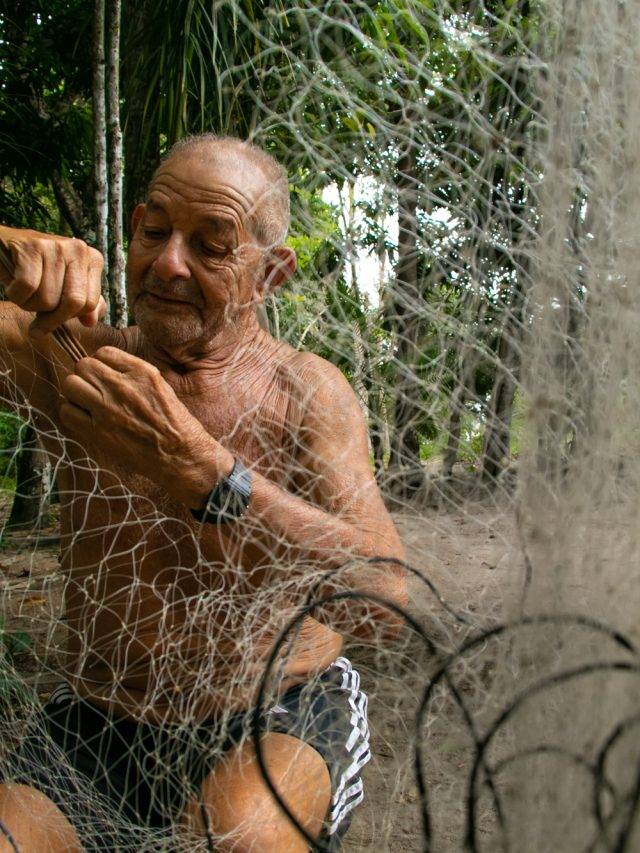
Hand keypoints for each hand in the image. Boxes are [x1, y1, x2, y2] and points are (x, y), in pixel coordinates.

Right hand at [0, 225, 106, 331]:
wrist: (3, 245)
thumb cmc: (37, 270)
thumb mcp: (64, 287)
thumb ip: (83, 305)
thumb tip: (90, 322)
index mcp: (93, 260)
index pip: (90, 304)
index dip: (68, 317)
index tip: (53, 319)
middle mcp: (79, 249)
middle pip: (73, 303)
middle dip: (51, 319)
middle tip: (37, 324)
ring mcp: (55, 246)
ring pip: (48, 299)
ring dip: (30, 305)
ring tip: (25, 293)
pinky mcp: (31, 247)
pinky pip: (27, 287)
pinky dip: (16, 295)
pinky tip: (13, 286)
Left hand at [59, 346, 233, 506]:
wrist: (180, 454)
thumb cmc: (173, 422)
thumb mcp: (160, 385)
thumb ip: (133, 373)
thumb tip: (105, 367)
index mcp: (141, 372)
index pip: (103, 352)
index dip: (102, 364)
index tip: (105, 375)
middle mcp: (122, 386)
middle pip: (83, 366)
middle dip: (86, 376)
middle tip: (94, 389)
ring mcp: (107, 409)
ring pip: (70, 384)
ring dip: (75, 392)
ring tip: (87, 402)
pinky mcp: (97, 432)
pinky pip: (66, 411)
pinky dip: (72, 413)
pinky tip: (85, 419)